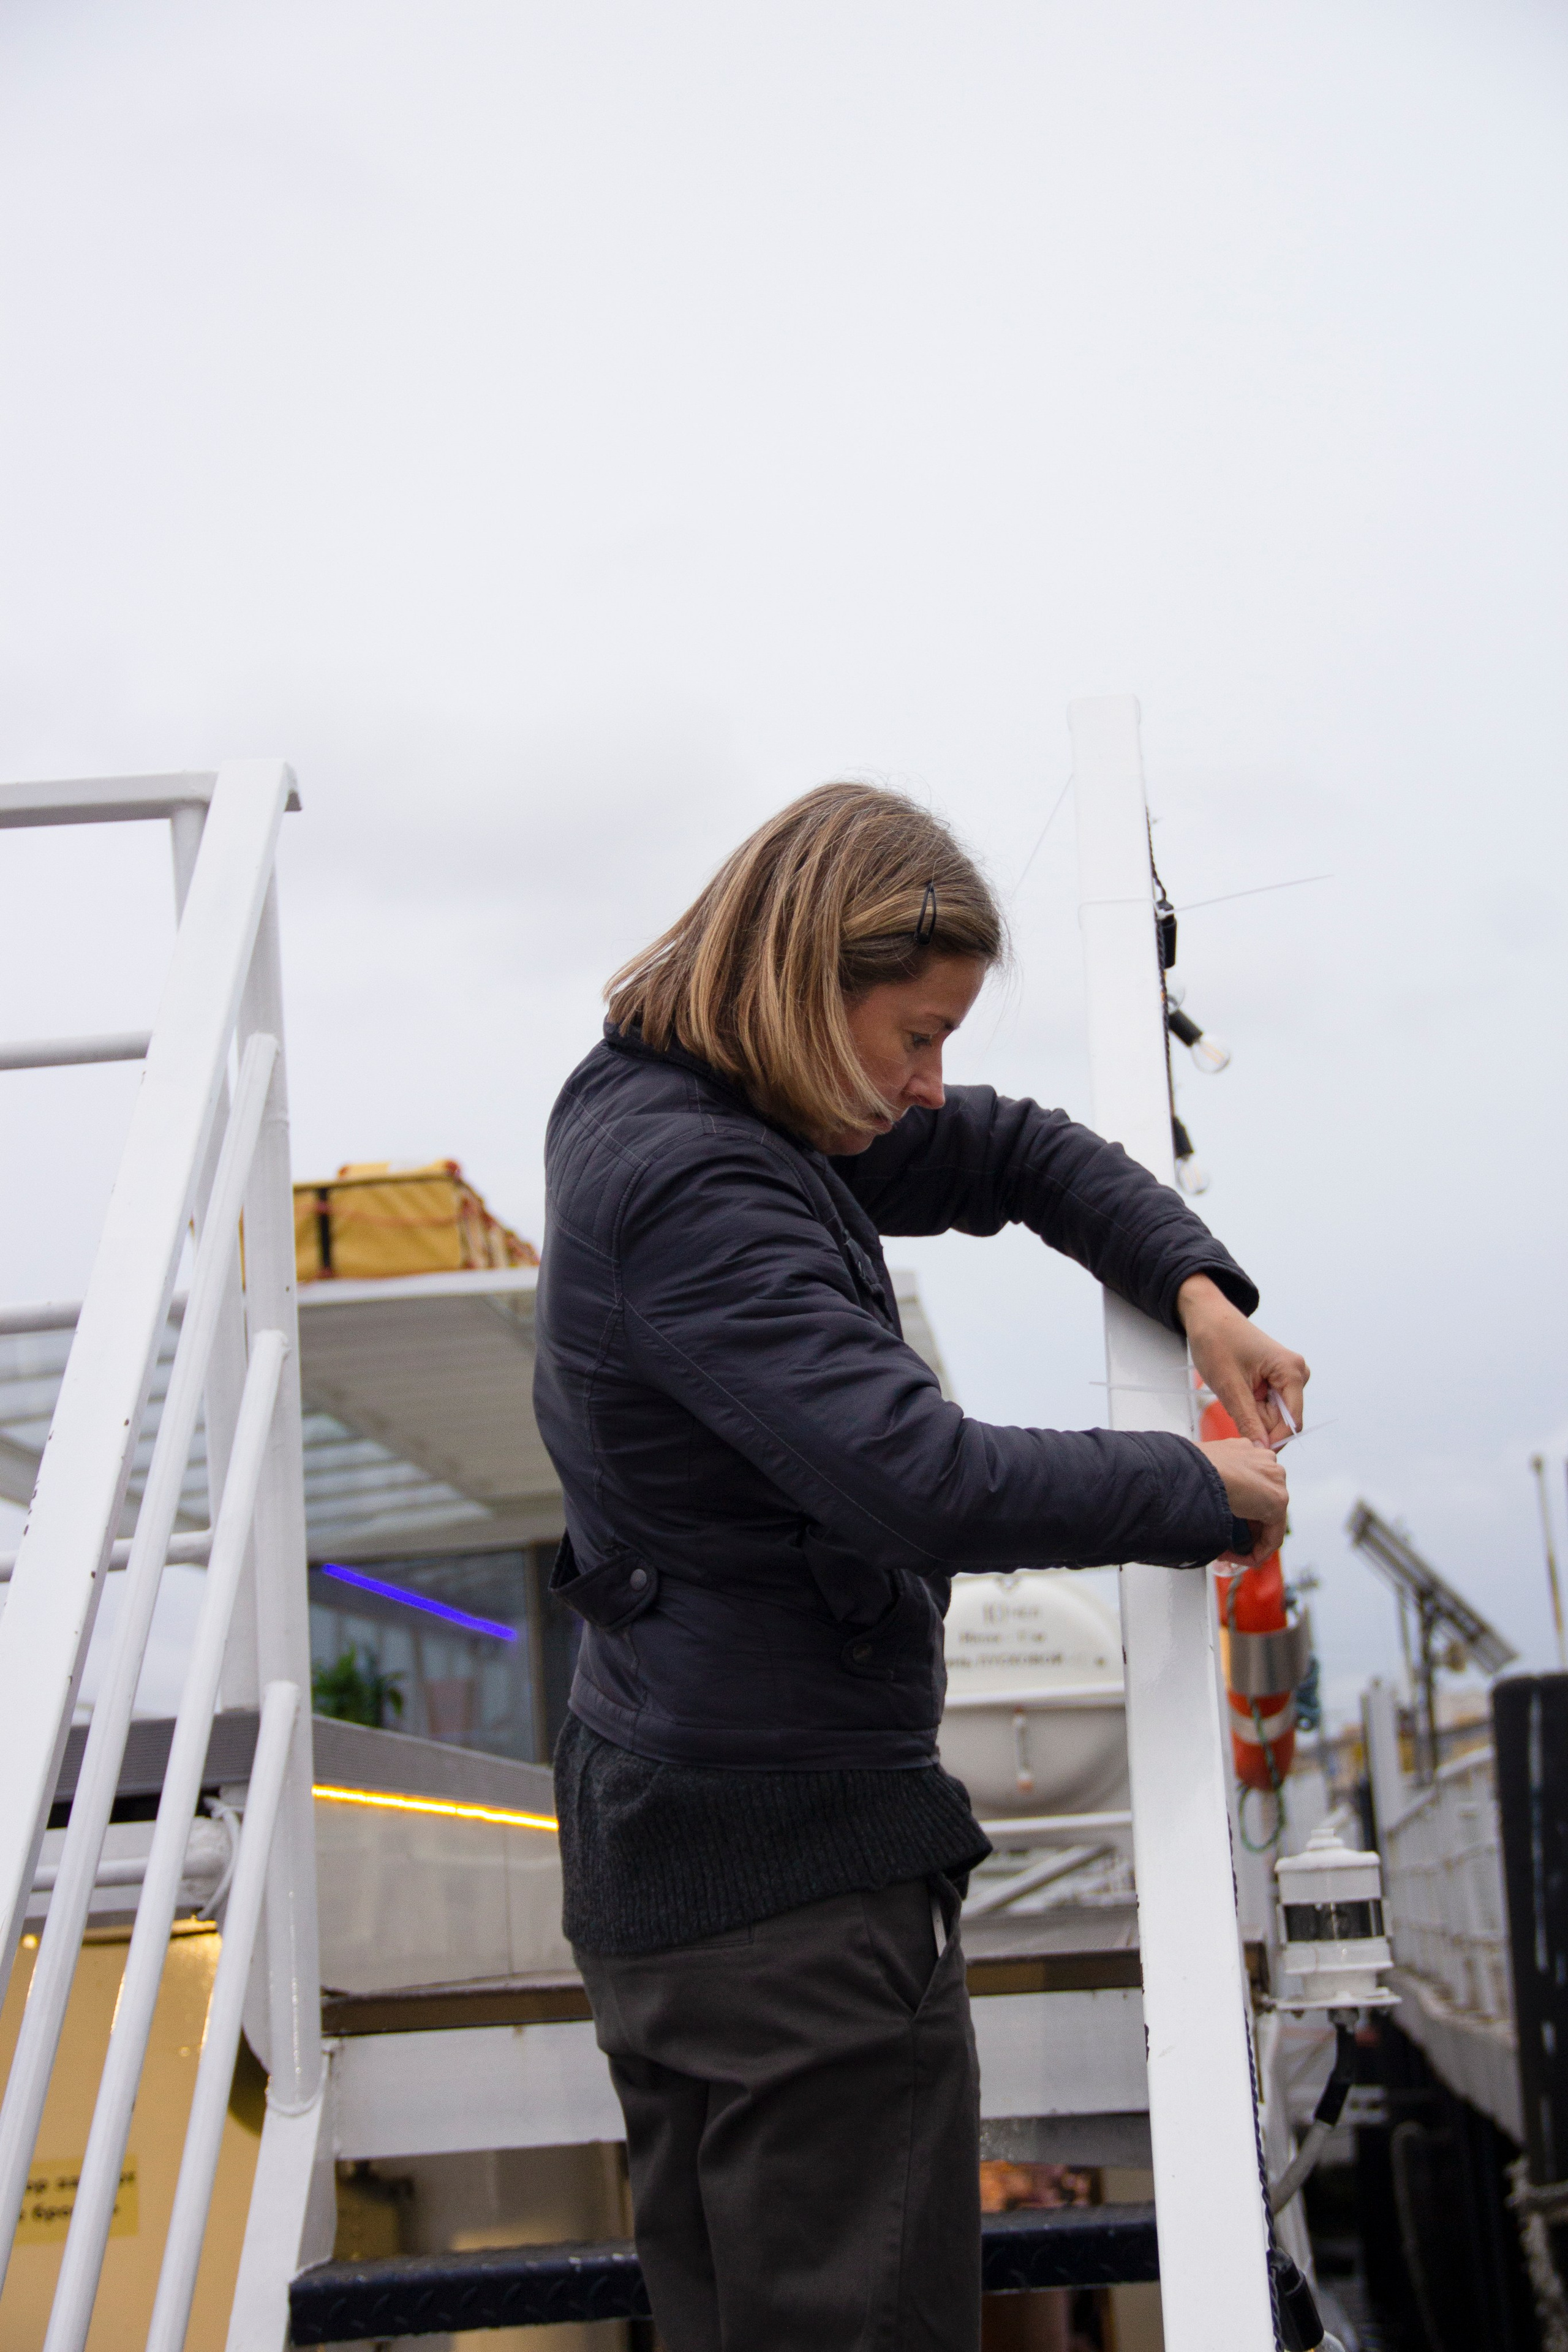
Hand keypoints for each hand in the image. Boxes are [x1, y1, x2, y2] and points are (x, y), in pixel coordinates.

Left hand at [1177, 1274, 1308, 1449]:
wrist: (1207, 1315)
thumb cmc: (1217, 1340)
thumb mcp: (1229, 1386)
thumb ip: (1247, 1419)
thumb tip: (1261, 1448)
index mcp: (1292, 1371)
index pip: (1291, 1422)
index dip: (1272, 1440)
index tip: (1249, 1451)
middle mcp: (1296, 1373)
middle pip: (1282, 1420)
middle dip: (1257, 1424)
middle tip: (1231, 1410)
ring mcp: (1286, 1376)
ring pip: (1272, 1415)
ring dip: (1251, 1415)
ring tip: (1231, 1395)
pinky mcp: (1275, 1378)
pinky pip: (1266, 1405)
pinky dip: (1249, 1406)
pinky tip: (1236, 1393)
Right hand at [1198, 1437, 1288, 1563]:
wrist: (1194, 1471)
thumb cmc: (1186, 1468)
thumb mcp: (1196, 1471)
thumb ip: (1206, 1482)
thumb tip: (1192, 1500)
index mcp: (1244, 1449)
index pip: (1248, 1484)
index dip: (1236, 1511)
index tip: (1222, 1522)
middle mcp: (1263, 1461)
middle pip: (1260, 1503)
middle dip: (1243, 1527)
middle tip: (1225, 1542)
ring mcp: (1273, 1479)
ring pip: (1266, 1519)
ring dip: (1248, 1540)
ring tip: (1228, 1553)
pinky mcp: (1277, 1501)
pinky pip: (1272, 1536)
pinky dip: (1257, 1551)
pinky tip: (1241, 1559)